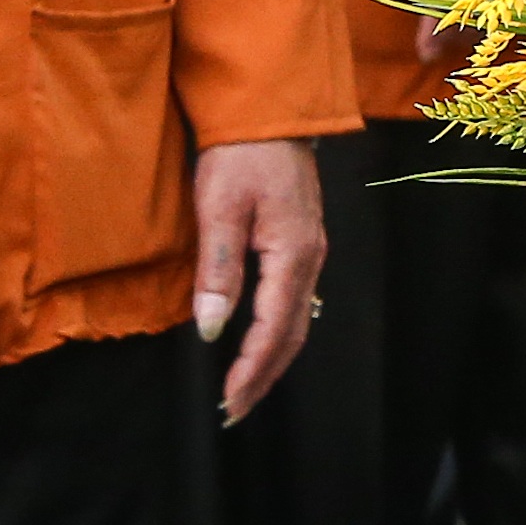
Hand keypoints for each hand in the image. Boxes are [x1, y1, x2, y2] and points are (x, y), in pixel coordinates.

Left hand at [194, 138, 325, 425]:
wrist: (271, 112)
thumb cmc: (241, 156)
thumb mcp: (221, 209)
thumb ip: (220, 270)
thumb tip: (214, 328)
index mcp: (293, 254)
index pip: (274, 327)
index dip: (250, 369)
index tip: (226, 402)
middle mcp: (311, 258)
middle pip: (294, 333)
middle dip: (265, 376)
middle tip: (234, 412)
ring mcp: (311, 250)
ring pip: (299, 319)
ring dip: (273, 358)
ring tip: (245, 388)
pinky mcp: (303, 242)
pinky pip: (297, 301)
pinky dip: (279, 333)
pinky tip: (261, 341)